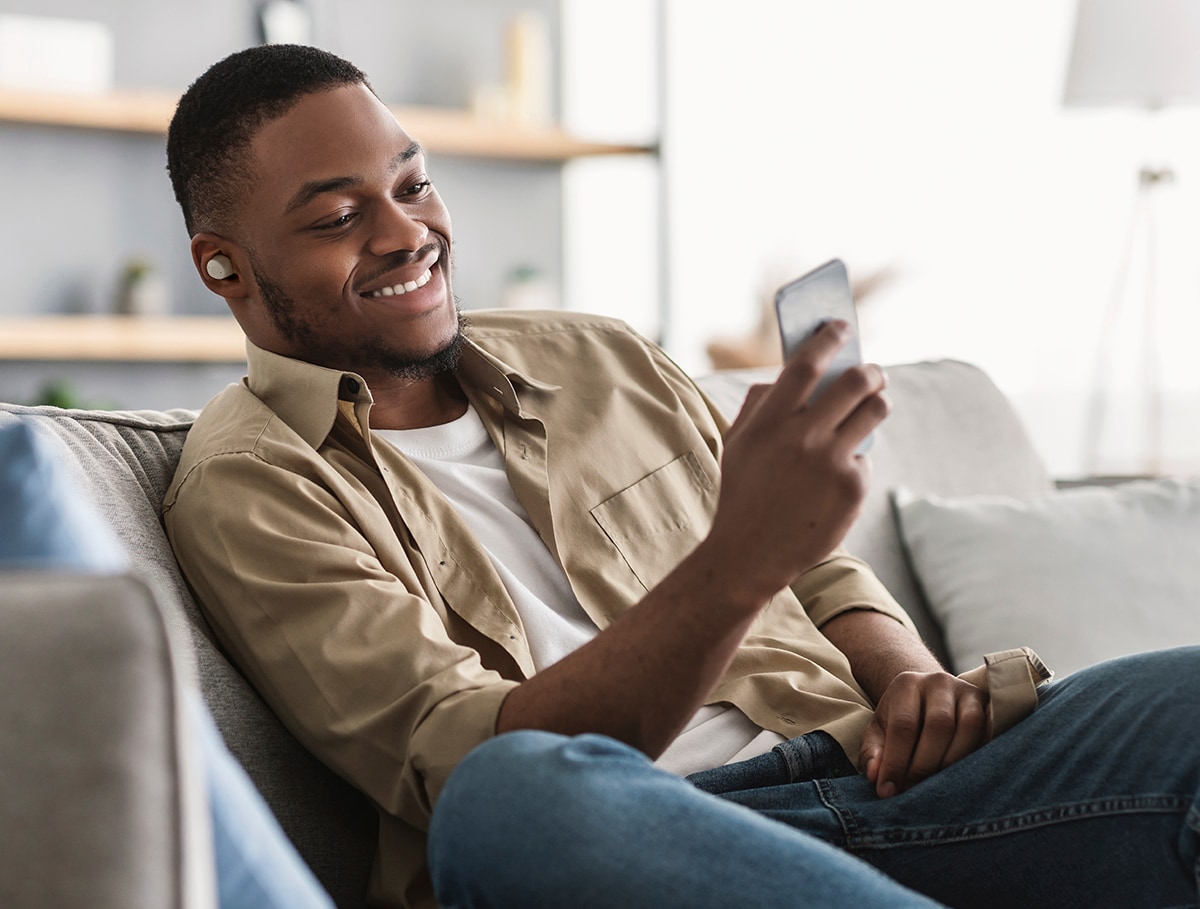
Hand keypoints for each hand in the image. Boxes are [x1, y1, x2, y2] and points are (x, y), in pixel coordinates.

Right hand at [704, 321, 889, 607]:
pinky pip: (866, 455)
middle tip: (872, 370)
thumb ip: (760, 404)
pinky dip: (856, 458)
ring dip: (877, 400)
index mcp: (768, 421)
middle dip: (870, 369)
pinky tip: (839, 473)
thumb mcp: (737, 444)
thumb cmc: (742, 493)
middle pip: (855, 381)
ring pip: (875, 410)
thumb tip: (789, 373)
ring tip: (873, 403)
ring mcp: (831, 462)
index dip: (828, 338)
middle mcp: (802, 437)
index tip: (841, 326)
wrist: (749, 555)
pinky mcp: (852, 487)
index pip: (806, 363)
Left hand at [859, 670, 990, 797]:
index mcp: (906, 684)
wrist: (928, 698)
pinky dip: (977, 756)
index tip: (889, 791)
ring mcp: (967, 692)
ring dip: (954, 762)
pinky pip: (990, 732)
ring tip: (938, 786)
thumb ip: (872, 753)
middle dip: (925, 765)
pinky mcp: (989, 705)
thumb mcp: (879, 731)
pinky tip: (961, 775)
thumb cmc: (901, 719)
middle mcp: (939, 682)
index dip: (896, 762)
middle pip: (939, 725)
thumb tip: (876, 775)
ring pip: (970, 727)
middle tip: (914, 791)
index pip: (903, 725)